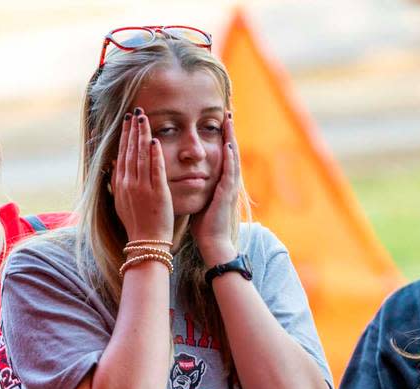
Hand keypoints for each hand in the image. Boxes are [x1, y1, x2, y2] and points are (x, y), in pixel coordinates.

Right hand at [112, 107, 173, 243]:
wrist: (146, 243)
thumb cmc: (137, 224)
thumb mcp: (121, 201)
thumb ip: (118, 181)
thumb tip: (114, 163)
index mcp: (120, 185)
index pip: (122, 154)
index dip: (124, 136)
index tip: (127, 122)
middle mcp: (129, 184)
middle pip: (130, 151)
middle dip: (132, 130)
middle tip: (135, 112)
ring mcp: (143, 188)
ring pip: (141, 156)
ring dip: (142, 136)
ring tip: (144, 119)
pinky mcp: (157, 193)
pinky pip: (156, 170)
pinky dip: (155, 155)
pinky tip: (155, 141)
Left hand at [191, 112, 240, 262]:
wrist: (213, 243)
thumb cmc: (205, 225)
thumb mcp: (200, 199)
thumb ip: (196, 185)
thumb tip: (186, 176)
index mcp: (221, 182)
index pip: (222, 155)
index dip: (221, 137)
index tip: (218, 120)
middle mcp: (228, 181)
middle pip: (230, 151)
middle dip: (229, 131)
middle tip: (227, 112)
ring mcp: (230, 187)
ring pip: (233, 157)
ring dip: (231, 138)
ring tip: (229, 121)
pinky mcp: (227, 194)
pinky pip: (229, 172)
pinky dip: (229, 158)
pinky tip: (228, 145)